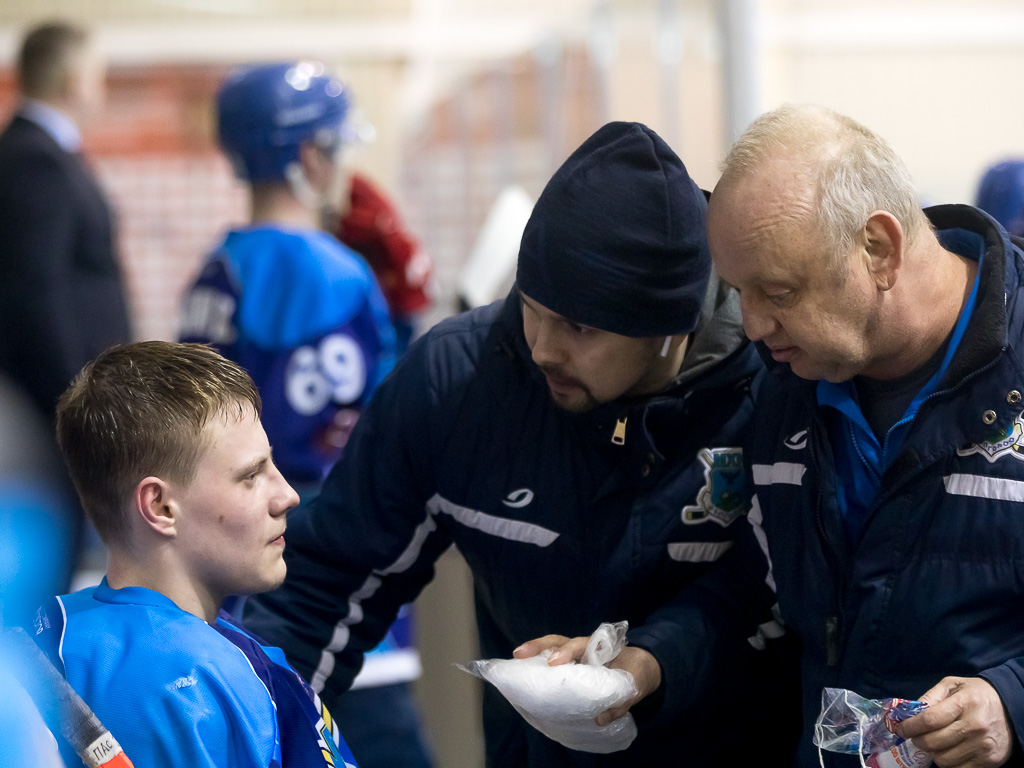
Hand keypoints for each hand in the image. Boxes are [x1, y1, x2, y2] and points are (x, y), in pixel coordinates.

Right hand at [512, 634, 661, 726]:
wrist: (638, 667)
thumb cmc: (633, 673)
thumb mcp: (634, 686)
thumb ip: (621, 701)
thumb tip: (599, 718)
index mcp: (598, 648)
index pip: (580, 645)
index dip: (567, 651)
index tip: (554, 661)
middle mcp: (582, 648)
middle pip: (558, 641)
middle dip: (539, 646)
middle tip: (519, 654)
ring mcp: (573, 655)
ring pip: (550, 648)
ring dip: (532, 652)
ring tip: (515, 659)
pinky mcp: (567, 666)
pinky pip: (549, 662)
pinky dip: (536, 664)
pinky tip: (522, 673)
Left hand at [895, 677, 1012, 767]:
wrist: (1010, 708)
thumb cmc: (976, 694)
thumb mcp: (952, 685)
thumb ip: (930, 697)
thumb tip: (910, 713)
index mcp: (964, 703)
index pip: (929, 720)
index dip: (910, 727)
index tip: (900, 729)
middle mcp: (975, 726)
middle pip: (933, 742)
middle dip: (918, 740)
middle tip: (916, 736)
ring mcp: (983, 746)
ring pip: (943, 759)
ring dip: (934, 753)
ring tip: (935, 743)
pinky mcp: (990, 761)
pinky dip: (949, 762)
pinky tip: (949, 751)